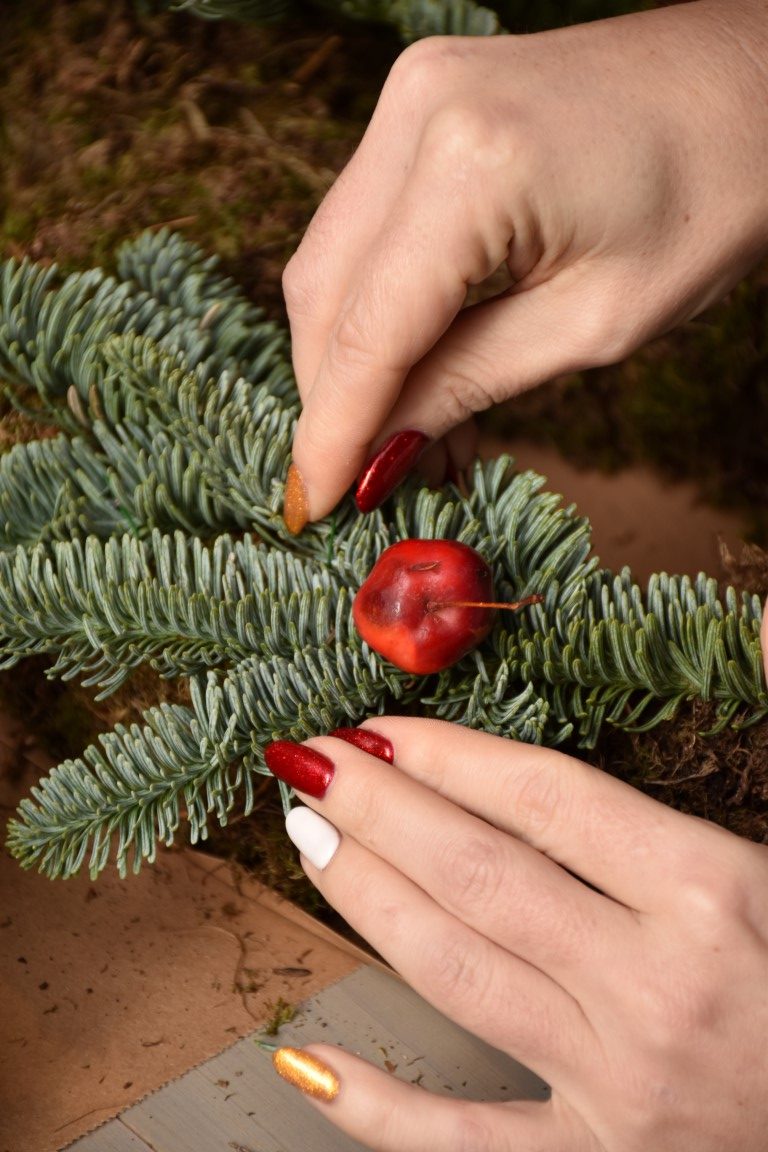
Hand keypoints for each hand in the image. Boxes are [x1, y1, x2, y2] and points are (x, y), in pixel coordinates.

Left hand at [267, 716, 767, 1149]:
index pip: (544, 801)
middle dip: (379, 808)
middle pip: (479, 875)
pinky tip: (305, 1062)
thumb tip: (758, 615)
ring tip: (308, 835)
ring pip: (457, 975)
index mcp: (709, 894)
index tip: (379, 725)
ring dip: (366, 898)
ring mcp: (620, 1084)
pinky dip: (378, 1111)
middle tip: (310, 760)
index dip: (448, 755)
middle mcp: (653, 986)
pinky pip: (464, 1145)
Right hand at [283, 0, 767, 524]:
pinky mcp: (423, 101)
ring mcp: (413, 94)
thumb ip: (468, 384)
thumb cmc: (715, 196)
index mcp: (472, 164)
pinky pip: (369, 224)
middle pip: (324, 290)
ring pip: (333, 258)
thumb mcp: (595, 322)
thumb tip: (380, 452)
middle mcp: (418, 111)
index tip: (314, 505)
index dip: (333, 430)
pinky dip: (378, 303)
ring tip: (403, 437)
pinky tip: (414, 369)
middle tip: (362, 479)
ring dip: (352, 356)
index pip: (366, 330)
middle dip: (333, 397)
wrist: (755, 83)